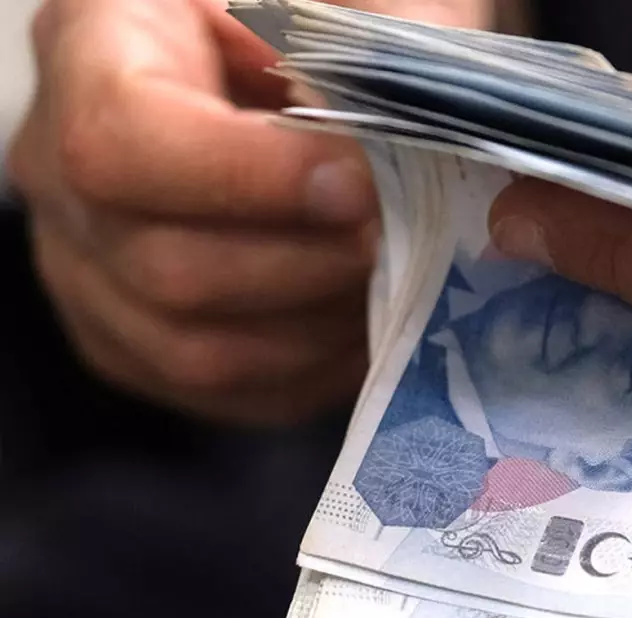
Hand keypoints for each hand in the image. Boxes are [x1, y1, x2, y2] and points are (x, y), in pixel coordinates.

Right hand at [6, 0, 492, 426]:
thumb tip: (398, 142)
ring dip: (317, 327)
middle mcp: (58, 172)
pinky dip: (311, 372)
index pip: (120, 142)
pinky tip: (363, 320)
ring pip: (195, 350)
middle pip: (165, 268)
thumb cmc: (313, 21)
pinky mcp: (134, 343)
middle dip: (308, 265)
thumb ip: (362, 44)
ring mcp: (87, 271)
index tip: (353, 183)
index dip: (245, 180)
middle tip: (398, 238)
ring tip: (391, 280)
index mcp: (91, 51)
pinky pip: (222, 392)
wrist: (288, 77)